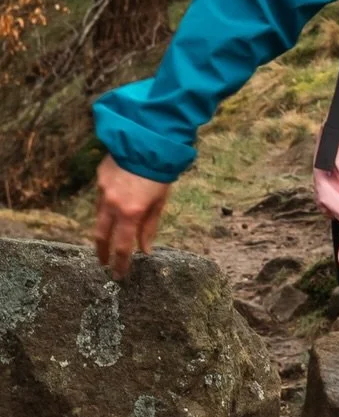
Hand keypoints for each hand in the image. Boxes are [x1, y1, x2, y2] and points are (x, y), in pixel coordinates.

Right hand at [94, 156, 171, 278]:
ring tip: (108, 239)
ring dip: (103, 229)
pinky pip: (100, 199)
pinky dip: (106, 207)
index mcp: (131, 213)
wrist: (147, 141)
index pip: (122, 246)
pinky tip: (113, 208)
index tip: (119, 275)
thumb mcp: (160, 202)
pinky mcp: (99, 179)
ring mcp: (103, 191)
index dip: (120, 263)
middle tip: (104, 263)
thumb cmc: (160, 174)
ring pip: (99, 216)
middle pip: (101, 236)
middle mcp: (112, 204)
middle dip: (102, 252)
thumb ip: (149, 227)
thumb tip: (145, 250)